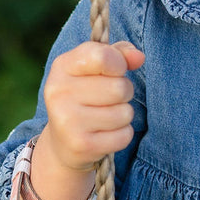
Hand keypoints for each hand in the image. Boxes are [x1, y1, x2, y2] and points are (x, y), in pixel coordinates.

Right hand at [39, 40, 145, 172]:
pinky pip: (124, 135)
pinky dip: (122, 134)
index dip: (119, 63)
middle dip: (124, 92)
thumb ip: (119, 54)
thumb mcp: (95, 68)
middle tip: (109, 98)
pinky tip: (104, 133)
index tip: (116, 70)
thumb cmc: (85, 95)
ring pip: (125, 113)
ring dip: (123, 115)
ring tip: (105, 116)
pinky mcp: (81, 145)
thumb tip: (139, 57)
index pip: (102, 56)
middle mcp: (60, 93)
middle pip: (120, 88)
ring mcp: (67, 121)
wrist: (63, 142)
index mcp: (62, 66)